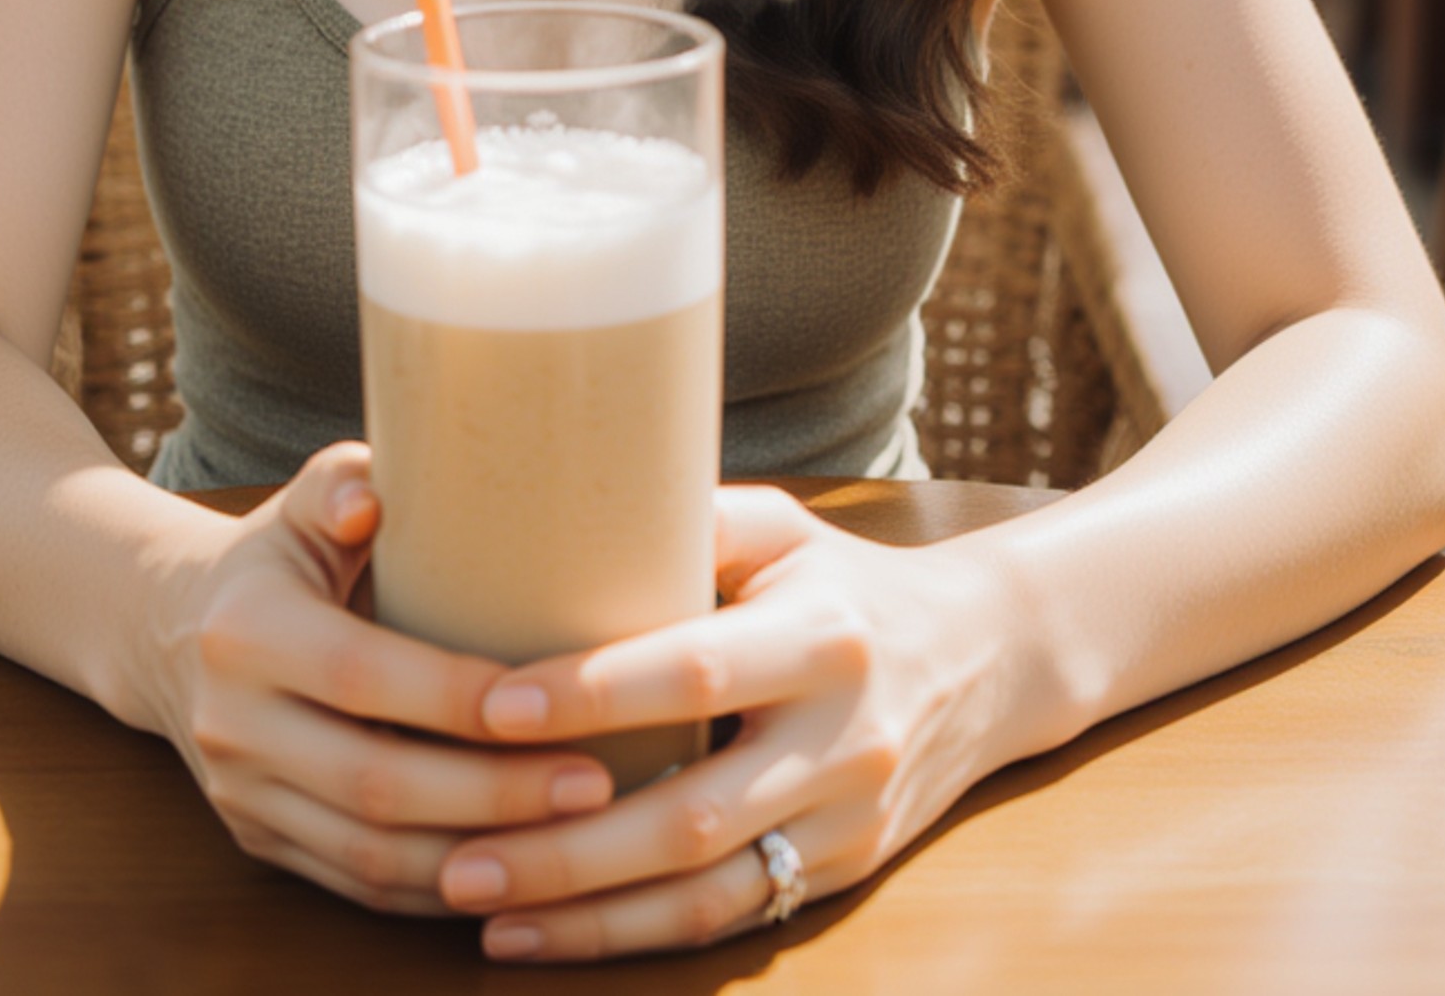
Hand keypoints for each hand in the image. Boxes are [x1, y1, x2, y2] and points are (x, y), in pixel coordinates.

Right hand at [166, 443, 616, 913]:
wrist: (174, 631)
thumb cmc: (280, 553)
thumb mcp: (303, 502)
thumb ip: (339, 481)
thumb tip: (372, 500)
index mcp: (248, 629)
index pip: (361, 673)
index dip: (456, 697)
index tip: (554, 698)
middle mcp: (233, 722)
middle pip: (374, 783)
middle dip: (494, 794)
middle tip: (593, 783)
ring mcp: (241, 794)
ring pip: (368, 855)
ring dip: (479, 856)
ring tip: (572, 836)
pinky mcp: (257, 841)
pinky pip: (356, 885)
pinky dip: (438, 889)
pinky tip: (512, 868)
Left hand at [435, 484, 1021, 961]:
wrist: (986, 658)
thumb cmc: (843, 578)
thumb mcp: (782, 529)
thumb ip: (684, 523)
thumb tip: (547, 508)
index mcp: (820, 635)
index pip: (694, 670)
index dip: (592, 693)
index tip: (490, 705)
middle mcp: (842, 736)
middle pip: (691, 813)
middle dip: (566, 845)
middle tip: (459, 852)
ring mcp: (848, 819)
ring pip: (705, 891)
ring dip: (586, 913)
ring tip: (480, 907)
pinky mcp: (844, 873)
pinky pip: (730, 919)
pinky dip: (633, 936)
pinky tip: (548, 935)